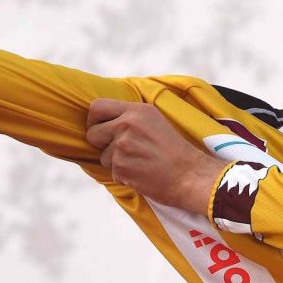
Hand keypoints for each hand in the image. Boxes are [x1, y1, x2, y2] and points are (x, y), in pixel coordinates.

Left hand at [85, 99, 227, 211]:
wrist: (189, 175)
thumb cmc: (175, 150)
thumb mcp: (155, 120)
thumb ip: (130, 116)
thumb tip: (104, 119)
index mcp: (136, 110)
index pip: (96, 106)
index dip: (94, 120)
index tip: (101, 128)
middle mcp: (127, 125)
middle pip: (92, 133)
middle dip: (101, 144)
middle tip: (119, 150)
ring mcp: (123, 146)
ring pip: (102, 156)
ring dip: (116, 163)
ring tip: (139, 163)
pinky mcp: (121, 167)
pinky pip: (112, 172)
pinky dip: (124, 176)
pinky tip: (142, 173)